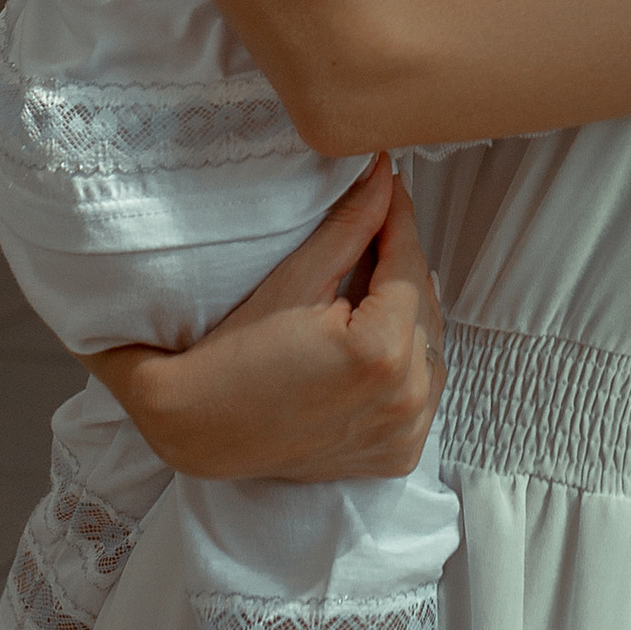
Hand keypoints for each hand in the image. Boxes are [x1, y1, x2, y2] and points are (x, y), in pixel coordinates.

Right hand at [88, 156, 449, 484]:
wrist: (199, 428)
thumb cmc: (235, 353)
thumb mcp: (296, 279)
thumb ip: (351, 225)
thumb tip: (383, 174)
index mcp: (381, 351)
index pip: (408, 263)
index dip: (399, 218)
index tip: (392, 185)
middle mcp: (405, 397)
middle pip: (424, 304)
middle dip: (403, 263)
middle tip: (381, 224)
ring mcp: (404, 432)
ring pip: (431, 347)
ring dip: (412, 312)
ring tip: (380, 279)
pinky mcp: (396, 455)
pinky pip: (424, 391)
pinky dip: (412, 361)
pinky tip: (385, 335)